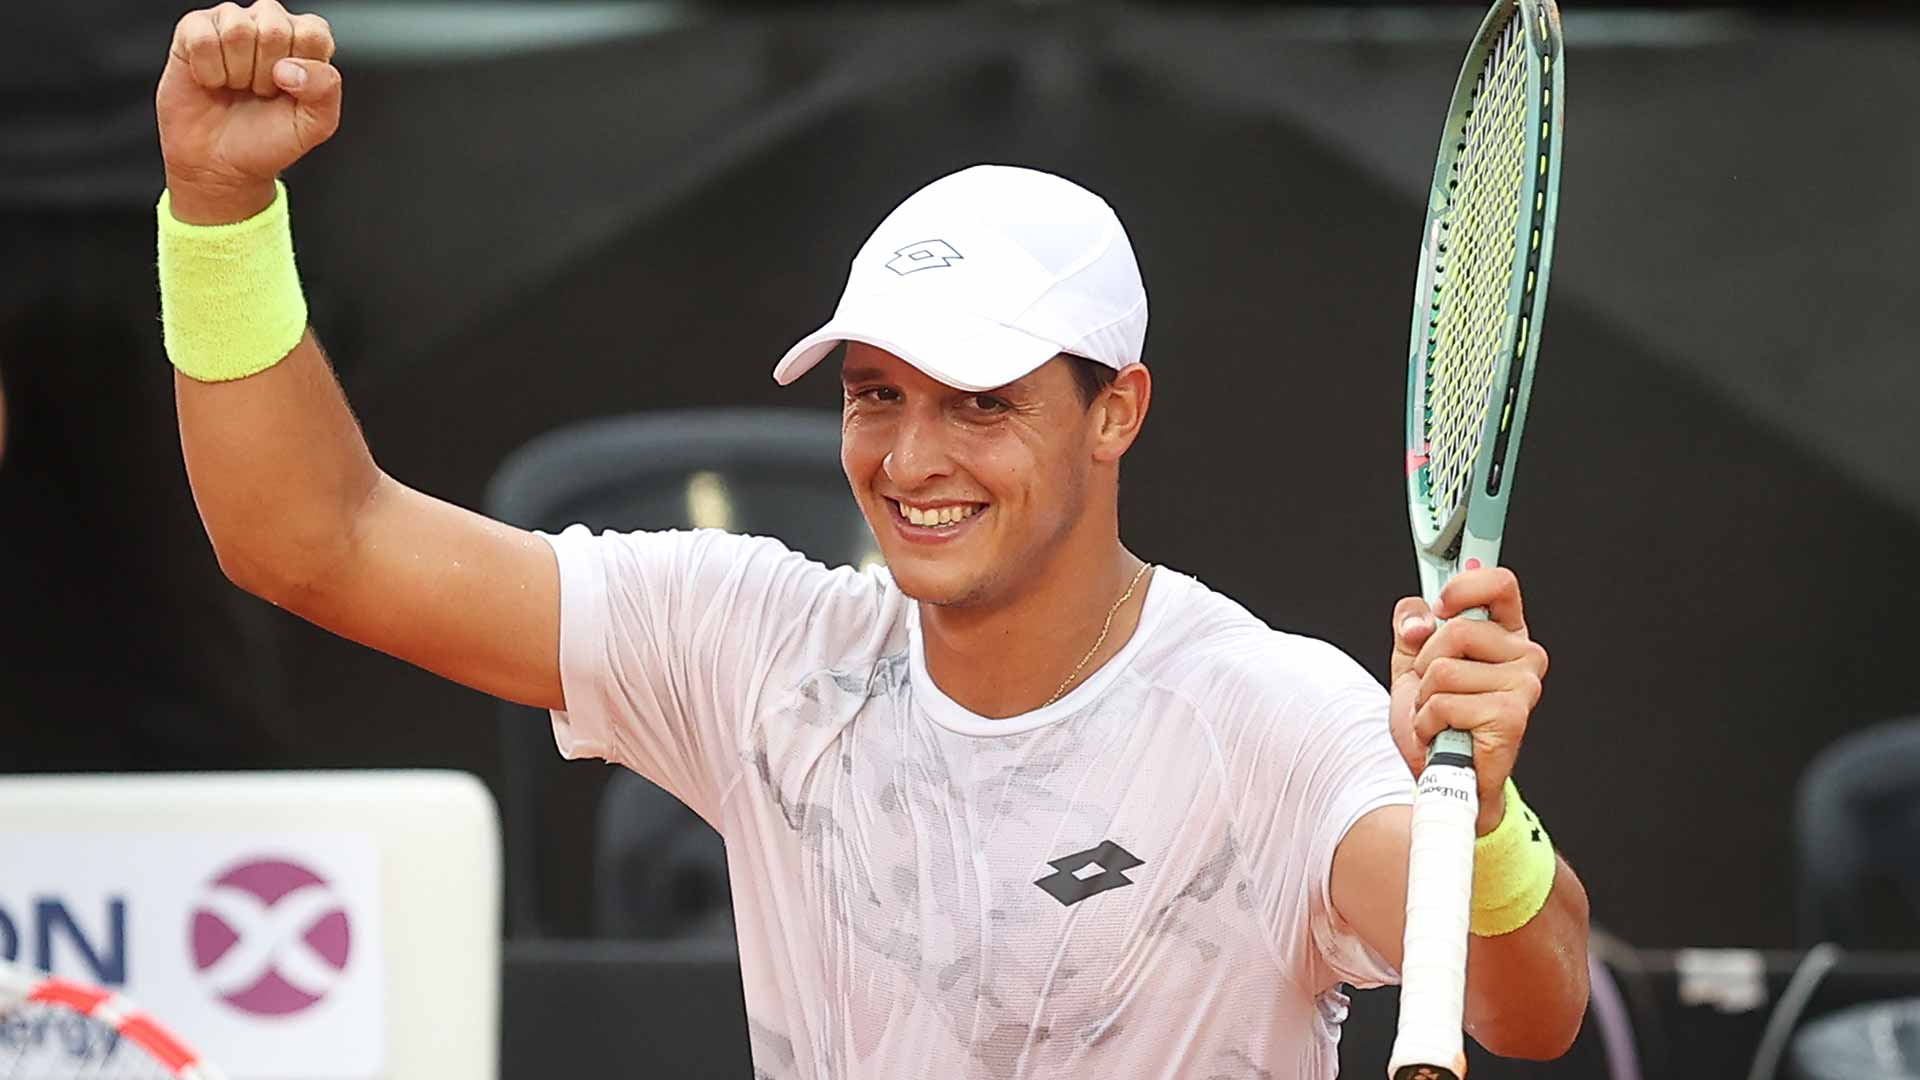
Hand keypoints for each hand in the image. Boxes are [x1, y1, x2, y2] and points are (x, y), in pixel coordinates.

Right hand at [156, 0, 340, 222]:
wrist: (220, 163)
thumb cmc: (267, 140)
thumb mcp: (315, 124)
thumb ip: (325, 89)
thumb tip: (291, 68)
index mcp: (305, 41)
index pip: (312, 33)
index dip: (301, 70)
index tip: (290, 91)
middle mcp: (269, 24)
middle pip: (274, 29)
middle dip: (266, 74)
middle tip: (259, 93)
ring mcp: (231, 22)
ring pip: (237, 30)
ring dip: (237, 72)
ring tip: (237, 86)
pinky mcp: (194, 29)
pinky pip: (202, 37)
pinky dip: (208, 70)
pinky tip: (212, 81)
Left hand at [1388, 567, 1548, 834]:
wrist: (1442, 776)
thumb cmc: (1436, 719)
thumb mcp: (1411, 661)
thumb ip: (1410, 626)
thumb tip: (1419, 620)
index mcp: (1504, 633)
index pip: (1499, 584)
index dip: (1465, 586)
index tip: (1441, 604)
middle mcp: (1523, 655)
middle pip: (1454, 629)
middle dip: (1425, 663)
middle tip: (1435, 689)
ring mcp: (1523, 685)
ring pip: (1443, 669)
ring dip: (1424, 698)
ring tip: (1440, 715)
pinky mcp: (1511, 715)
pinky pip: (1443, 702)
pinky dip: (1428, 721)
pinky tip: (1444, 734)